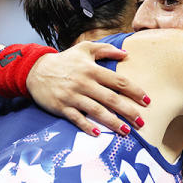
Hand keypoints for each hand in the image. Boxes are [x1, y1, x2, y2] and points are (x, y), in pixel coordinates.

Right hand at [25, 41, 148, 135]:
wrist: (34, 70)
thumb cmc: (64, 61)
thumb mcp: (84, 49)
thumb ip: (106, 50)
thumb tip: (126, 54)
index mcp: (92, 70)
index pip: (118, 81)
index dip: (134, 91)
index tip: (147, 101)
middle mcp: (84, 83)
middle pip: (111, 98)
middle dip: (128, 111)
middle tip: (141, 122)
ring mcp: (72, 96)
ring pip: (96, 110)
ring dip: (113, 122)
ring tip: (127, 131)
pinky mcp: (61, 107)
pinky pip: (77, 118)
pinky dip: (87, 126)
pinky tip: (99, 134)